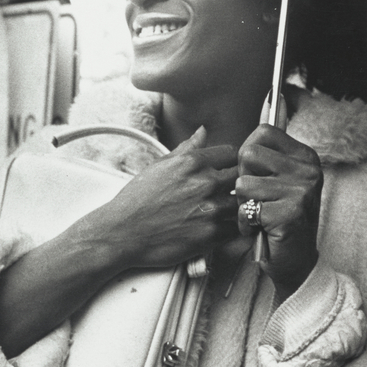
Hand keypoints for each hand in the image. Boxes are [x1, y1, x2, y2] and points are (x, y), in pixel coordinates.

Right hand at [91, 126, 238, 271]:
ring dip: (235, 207)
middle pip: (241, 176)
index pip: (233, 153)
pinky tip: (217, 228)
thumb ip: (186, 149)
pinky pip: (236, 229)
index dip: (230, 162)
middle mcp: (205, 182)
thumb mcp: (159, 166)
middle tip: (225, 192)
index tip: (226, 170)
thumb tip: (202, 132)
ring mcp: (211, 208)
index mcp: (193, 161)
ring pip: (243, 203)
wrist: (123, 232)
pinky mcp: (212, 235)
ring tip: (221, 212)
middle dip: (235, 183)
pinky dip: (230, 229)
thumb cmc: (138, 199)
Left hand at [236, 125, 321, 299]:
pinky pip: (246, 208)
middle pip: (249, 154)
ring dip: (243, 203)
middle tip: (257, 198)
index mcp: (304, 156)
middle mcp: (307, 170)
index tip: (254, 173)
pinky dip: (245, 222)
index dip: (247, 153)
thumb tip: (215, 125)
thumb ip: (257, 152)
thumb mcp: (273, 178)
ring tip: (259, 214)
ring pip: (243, 182)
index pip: (263, 132)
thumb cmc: (275, 216)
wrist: (293, 260)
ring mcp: (301, 191)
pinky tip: (259, 228)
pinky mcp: (289, 214)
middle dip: (243, 178)